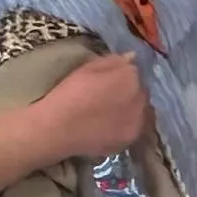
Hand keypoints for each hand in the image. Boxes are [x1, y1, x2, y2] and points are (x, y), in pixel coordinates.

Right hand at [29, 53, 152, 162]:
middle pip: (140, 92)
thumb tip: (131, 58)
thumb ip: (113, 61)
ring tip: (109, 114)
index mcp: (130, 77)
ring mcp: (138, 121)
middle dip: (130, 93)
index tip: (109, 83)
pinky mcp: (130, 138)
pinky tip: (109, 127)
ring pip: (140, 111)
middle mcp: (140, 98)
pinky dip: (125, 126)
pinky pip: (133, 128)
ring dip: (131, 110)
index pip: (134, 73)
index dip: (122, 77)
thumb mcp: (86, 68)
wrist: (56, 128)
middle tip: (110, 98)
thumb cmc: (68, 94)